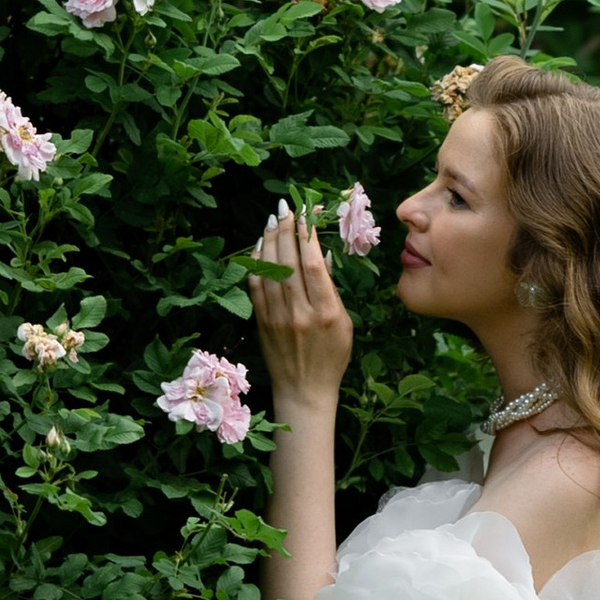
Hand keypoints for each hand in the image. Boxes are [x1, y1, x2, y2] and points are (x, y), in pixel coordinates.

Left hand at [251, 203, 353, 407]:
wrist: (304, 391)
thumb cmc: (332, 358)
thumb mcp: (345, 325)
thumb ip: (332, 291)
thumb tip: (319, 255)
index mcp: (326, 313)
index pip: (313, 265)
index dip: (307, 235)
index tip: (307, 214)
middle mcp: (300, 313)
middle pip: (288, 262)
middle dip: (286, 230)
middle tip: (286, 208)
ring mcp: (277, 317)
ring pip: (269, 270)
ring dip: (269, 241)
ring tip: (273, 220)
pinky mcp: (261, 322)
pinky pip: (255, 286)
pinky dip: (255, 263)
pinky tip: (259, 246)